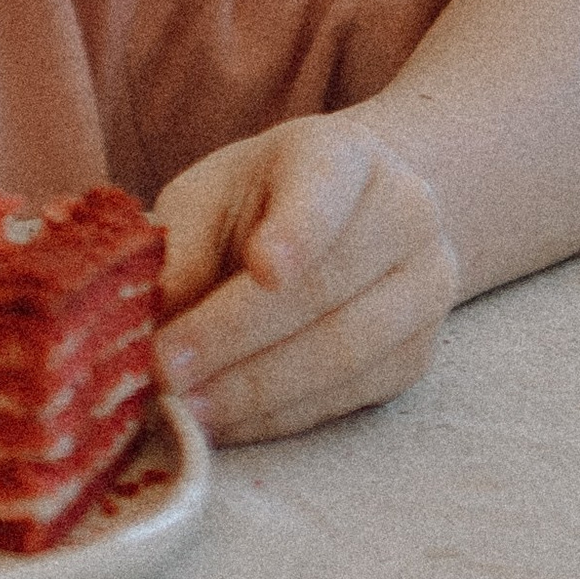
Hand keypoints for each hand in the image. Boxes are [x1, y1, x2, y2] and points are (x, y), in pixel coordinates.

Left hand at [149, 116, 458, 445]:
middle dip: (236, 335)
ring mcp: (426, 288)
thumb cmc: (257, 205)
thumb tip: (153, 316)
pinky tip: (223, 423)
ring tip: (186, 409)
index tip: (262, 268)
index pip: (326, 189)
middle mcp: (405, 214)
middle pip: (325, 286)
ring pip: (343, 353)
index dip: (298, 231)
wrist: (342, 222)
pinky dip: (278, 417)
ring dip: (255, 391)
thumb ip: (183, 246)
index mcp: (345, 155)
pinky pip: (347, 397)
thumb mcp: (209, 198)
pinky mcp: (418, 356)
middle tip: (165, 367)